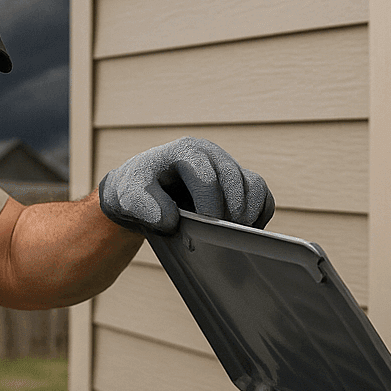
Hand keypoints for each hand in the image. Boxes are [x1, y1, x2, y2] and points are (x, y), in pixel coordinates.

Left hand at [97, 136, 274, 235]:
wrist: (141, 191)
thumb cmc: (135, 191)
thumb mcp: (128, 197)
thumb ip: (144, 206)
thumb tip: (171, 220)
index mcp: (186, 151)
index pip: (207, 178)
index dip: (208, 207)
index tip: (201, 232)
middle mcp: (211, 153)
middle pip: (236, 182)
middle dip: (229, 214)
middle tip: (217, 239)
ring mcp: (228, 166)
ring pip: (254, 186)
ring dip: (247, 215)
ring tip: (229, 237)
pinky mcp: (239, 181)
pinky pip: (262, 195)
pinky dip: (258, 214)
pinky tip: (240, 231)